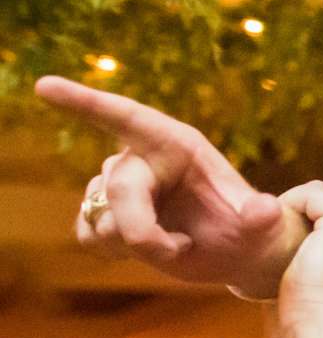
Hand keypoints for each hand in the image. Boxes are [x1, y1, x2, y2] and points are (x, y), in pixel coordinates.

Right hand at [34, 78, 307, 296]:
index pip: (125, 117)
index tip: (45, 86)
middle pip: (118, 190)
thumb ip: (261, 216)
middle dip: (142, 230)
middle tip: (178, 250)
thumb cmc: (249, 228)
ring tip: (177, 244)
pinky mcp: (105, 215)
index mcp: (175, 144)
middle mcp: (141, 159)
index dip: (85, 102)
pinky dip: (115, 251)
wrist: (237, 251)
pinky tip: (148, 250)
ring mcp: (118, 187)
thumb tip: (263, 212)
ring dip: (136, 244)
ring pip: (100, 218)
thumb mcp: (261, 224)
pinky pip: (87, 234)